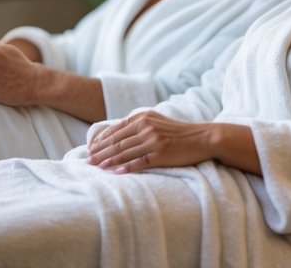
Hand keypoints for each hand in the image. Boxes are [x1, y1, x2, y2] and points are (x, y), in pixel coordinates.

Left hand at [86, 111, 211, 173]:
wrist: (202, 137)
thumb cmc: (178, 132)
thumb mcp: (156, 121)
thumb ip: (138, 124)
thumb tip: (117, 134)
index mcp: (144, 117)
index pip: (116, 129)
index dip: (101, 140)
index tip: (90, 148)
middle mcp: (147, 127)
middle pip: (118, 141)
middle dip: (101, 151)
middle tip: (87, 160)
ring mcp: (154, 140)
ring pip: (125, 152)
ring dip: (109, 160)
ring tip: (96, 167)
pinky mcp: (161, 154)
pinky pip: (140, 162)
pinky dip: (126, 167)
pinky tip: (116, 173)